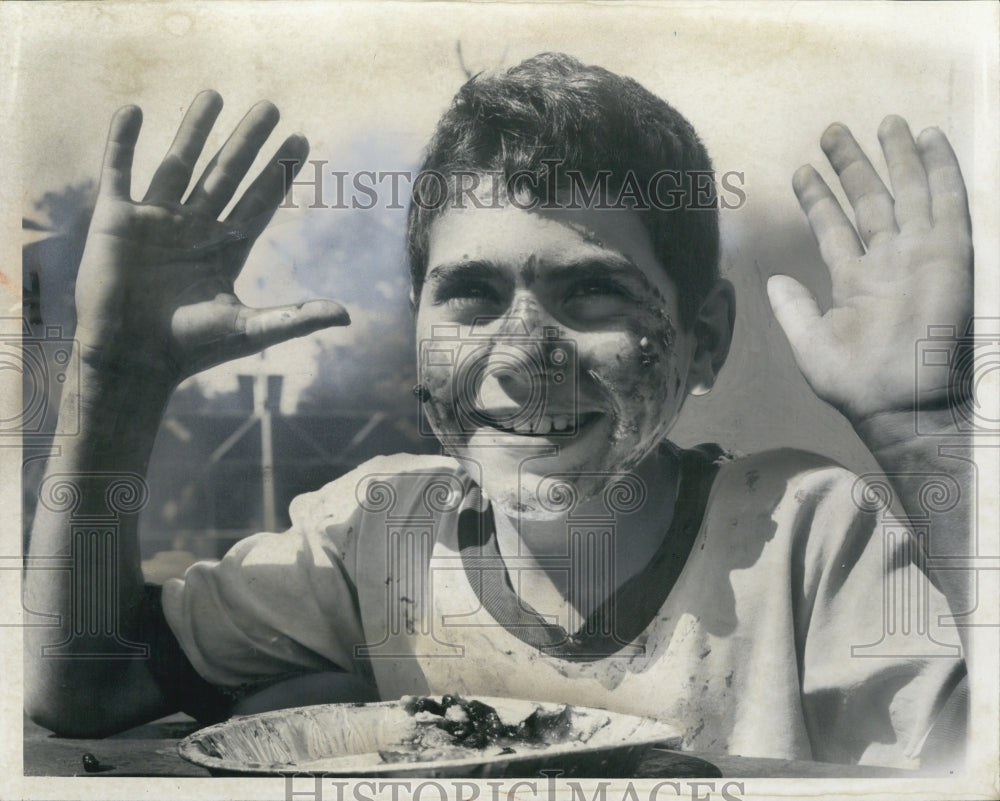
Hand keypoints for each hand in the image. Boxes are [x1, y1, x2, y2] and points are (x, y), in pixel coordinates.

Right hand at [75, 91, 348, 384]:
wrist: (132, 360)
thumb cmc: (190, 349)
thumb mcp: (250, 329)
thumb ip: (297, 318)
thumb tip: (348, 316)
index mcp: (226, 250)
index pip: (259, 201)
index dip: (279, 171)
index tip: (300, 139)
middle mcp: (194, 230)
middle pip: (227, 174)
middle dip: (248, 141)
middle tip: (271, 107)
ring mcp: (155, 222)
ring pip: (178, 163)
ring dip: (195, 129)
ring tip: (214, 93)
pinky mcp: (116, 220)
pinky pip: (119, 170)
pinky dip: (124, 141)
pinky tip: (134, 110)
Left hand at [766, 116, 972, 423]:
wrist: (900, 402)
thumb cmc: (857, 382)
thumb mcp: (810, 345)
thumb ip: (793, 310)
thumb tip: (772, 281)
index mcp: (855, 282)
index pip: (833, 228)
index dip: (818, 198)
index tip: (801, 169)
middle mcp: (887, 262)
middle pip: (868, 200)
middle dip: (852, 165)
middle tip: (833, 129)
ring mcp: (918, 254)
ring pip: (906, 192)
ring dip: (894, 156)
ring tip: (882, 121)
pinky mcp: (948, 253)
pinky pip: (947, 201)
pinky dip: (940, 168)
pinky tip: (929, 137)